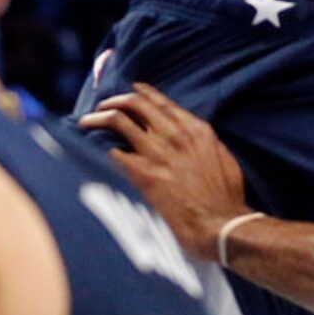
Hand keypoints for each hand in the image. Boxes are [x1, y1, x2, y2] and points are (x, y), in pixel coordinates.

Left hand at [79, 83, 250, 257]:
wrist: (221, 224)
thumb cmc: (226, 198)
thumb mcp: (222, 157)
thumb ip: (203, 142)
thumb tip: (191, 138)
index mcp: (195, 129)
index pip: (161, 102)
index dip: (143, 93)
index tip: (132, 89)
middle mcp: (174, 134)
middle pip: (136, 104)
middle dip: (115, 100)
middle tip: (103, 104)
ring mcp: (157, 153)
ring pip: (119, 121)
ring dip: (99, 118)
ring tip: (87, 121)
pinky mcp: (143, 175)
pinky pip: (114, 153)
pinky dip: (101, 148)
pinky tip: (92, 151)